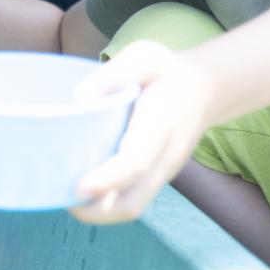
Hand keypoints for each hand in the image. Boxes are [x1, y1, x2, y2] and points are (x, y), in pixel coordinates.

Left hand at [71, 40, 215, 223]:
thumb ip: (115, 73)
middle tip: (60, 198)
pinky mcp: (157, 176)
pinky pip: (133, 200)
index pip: (135, 163)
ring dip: (98, 212)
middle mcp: (164, 156)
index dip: (106, 179)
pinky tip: (82, 192)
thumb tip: (80, 98)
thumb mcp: (146, 57)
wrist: (209, 88)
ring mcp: (163, 171)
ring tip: (64, 198)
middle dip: (96, 211)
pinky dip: (107, 205)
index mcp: (160, 125)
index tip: (78, 186)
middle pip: (133, 201)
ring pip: (132, 207)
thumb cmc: (169, 70)